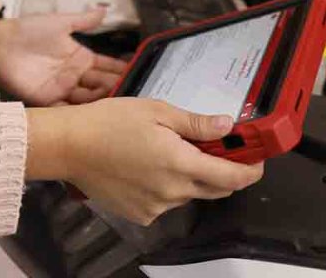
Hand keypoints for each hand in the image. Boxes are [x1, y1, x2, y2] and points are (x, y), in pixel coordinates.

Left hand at [0, 8, 128, 105]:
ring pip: (88, 99)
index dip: (120, 70)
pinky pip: (67, 110)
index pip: (106, 66)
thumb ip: (83, 20)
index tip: (138, 73)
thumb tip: (104, 11)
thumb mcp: (59, 22)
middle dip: (117, 88)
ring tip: (120, 105)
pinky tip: (94, 118)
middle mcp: (73, 75)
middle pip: (100, 85)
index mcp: (79, 57)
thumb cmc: (27, 30)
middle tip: (136, 94)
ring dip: (102, 102)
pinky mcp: (47, 100)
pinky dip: (80, 114)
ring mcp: (61, 89)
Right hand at [26, 99, 263, 225]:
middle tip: (216, 149)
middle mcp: (173, 192)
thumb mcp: (156, 110)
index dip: (251, 170)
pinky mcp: (141, 214)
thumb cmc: (107, 122)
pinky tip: (147, 166)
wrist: (69, 146)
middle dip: (223, 172)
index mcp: (180, 163)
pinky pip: (166, 202)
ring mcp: (156, 207)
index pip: (233, 178)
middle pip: (215, 189)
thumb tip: (227, 126)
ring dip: (190, 177)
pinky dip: (167, 187)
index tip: (256, 160)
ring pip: (189, 194)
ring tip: (167, 151)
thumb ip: (196, 124)